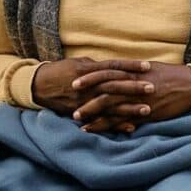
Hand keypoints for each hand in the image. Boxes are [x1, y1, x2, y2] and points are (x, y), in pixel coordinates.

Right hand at [31, 57, 153, 120]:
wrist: (37, 86)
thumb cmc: (60, 71)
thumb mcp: (78, 63)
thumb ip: (98, 67)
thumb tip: (116, 67)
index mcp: (88, 69)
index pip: (113, 66)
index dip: (131, 66)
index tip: (147, 66)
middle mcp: (87, 85)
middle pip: (114, 85)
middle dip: (134, 87)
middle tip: (152, 88)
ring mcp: (84, 100)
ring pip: (110, 105)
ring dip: (129, 108)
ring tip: (147, 110)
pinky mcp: (80, 113)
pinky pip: (101, 120)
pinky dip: (116, 124)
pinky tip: (131, 127)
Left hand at [72, 62, 190, 132]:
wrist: (190, 85)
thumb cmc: (171, 75)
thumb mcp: (149, 69)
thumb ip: (132, 72)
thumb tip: (119, 72)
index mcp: (133, 72)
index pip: (105, 73)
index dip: (89, 78)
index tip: (74, 83)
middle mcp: (133, 84)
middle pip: (103, 91)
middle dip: (86, 99)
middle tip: (70, 105)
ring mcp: (138, 99)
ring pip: (110, 107)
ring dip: (93, 115)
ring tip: (78, 121)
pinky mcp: (145, 113)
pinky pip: (123, 121)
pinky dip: (109, 126)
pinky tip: (97, 130)